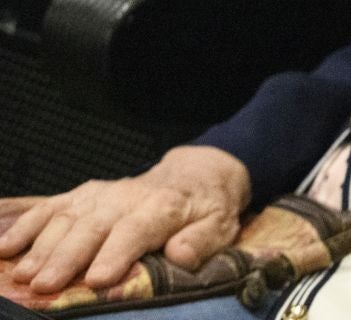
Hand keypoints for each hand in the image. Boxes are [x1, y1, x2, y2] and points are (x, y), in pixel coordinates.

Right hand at [0, 145, 249, 294]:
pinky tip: (5, 247)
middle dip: (67, 257)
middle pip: (93, 227)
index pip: (136, 230)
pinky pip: (50, 207)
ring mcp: (101, 194)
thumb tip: (181, 255)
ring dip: (42, 247)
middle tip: (44, 285)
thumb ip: (200, 241)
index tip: (97, 280)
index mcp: (164, 207)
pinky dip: (25, 225)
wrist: (195, 174)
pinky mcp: (83, 195)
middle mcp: (127, 197)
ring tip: (23, 275)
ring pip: (66, 218)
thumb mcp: (219, 226)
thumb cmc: (205, 209)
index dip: (116, 254)